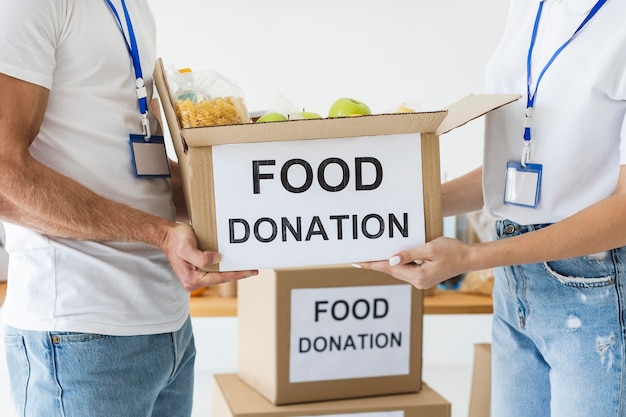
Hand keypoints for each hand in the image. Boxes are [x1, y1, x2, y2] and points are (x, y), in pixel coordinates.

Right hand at [162, 223, 257, 291]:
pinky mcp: (199, 272)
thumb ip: (201, 257)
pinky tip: (235, 263)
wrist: (167, 236)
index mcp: (192, 279)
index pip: (220, 278)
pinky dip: (226, 267)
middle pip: (221, 278)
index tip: (250, 272)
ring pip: (219, 275)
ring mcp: (197, 278)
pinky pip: (215, 270)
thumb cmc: (176, 240)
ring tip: (248, 267)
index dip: (237, 274)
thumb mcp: (186, 247)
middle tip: (254, 270)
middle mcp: (194, 282)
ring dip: (233, 270)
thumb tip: (217, 259)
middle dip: (238, 274)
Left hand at [356, 237, 470, 288]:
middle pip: (391, 271)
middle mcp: (418, 282)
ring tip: (370, 257)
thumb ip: (409, 254)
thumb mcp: (430, 249)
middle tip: (358, 258)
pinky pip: (406, 270)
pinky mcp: (424, 277)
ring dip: (386, 264)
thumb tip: (390, 260)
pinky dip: (397, 264)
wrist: (470, 258)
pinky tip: (389, 258)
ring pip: (398, 271)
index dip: (371, 264)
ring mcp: (421, 281)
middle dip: (375, 264)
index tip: (357, 262)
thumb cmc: (453, 250)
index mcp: (418, 276)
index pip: (389, 269)